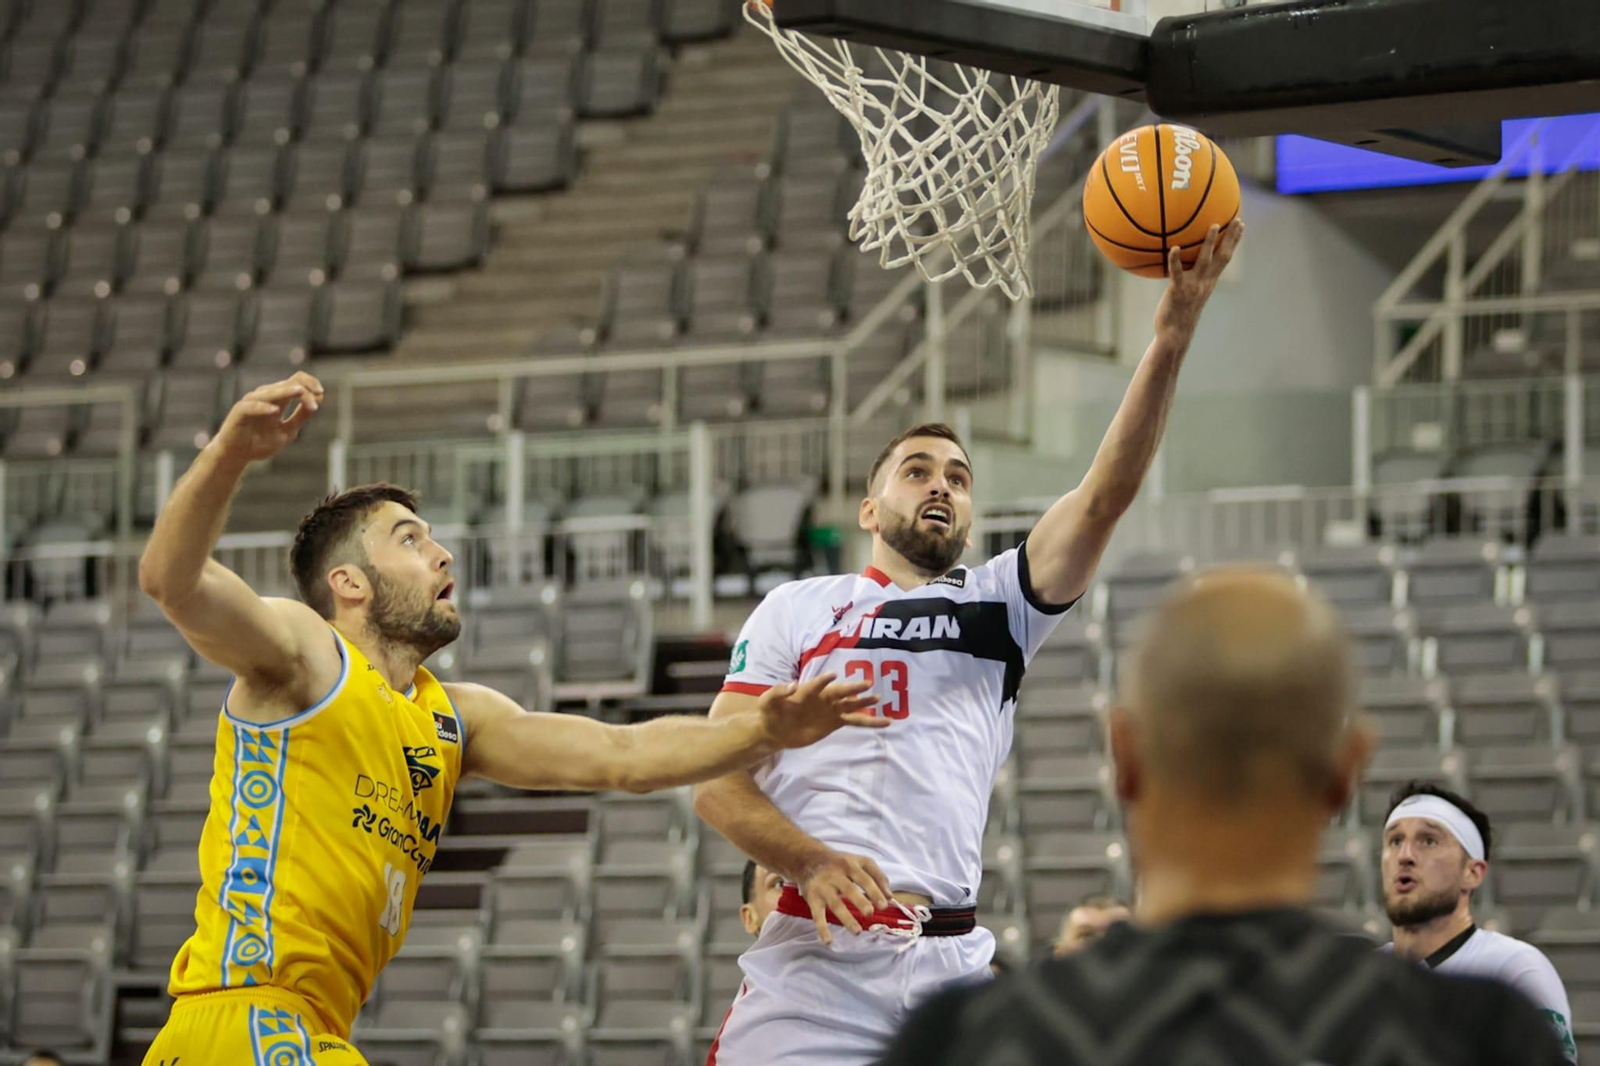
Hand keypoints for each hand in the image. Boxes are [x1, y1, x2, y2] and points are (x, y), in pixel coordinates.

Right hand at [212, 372, 323, 464]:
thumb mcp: (288, 431)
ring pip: (270, 392)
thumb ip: (301, 417)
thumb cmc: (260, 442)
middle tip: (315, 405)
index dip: (309, 383)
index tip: (321, 394)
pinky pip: (251, 406)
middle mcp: (265, 397)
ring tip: (300, 392)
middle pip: (286, 384)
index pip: (295, 381)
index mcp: (278, 399)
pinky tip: (274, 410)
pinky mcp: (239, 412)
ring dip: (286, 392)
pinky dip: (262, 407)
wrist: (237, 455)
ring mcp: (251, 403)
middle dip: (303, 392)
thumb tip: (318, 401)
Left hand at [757, 672, 884, 749]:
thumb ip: (778, 692)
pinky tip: (884, 722)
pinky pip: (855, 721)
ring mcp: (831, 710)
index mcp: (807, 691)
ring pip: (851, 705)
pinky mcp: (835, 722)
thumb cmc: (770, 712)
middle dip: (853, 688)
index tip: (833, 676)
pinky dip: (869, 722)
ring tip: (878, 699)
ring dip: (864, 702)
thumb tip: (792, 685)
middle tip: (867, 683)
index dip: (823, 681)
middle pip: (840, 692)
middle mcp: (823, 698)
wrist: (775, 730)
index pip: (817, 684)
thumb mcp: (768, 702)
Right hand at [797, 848, 895, 944]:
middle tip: (870, 913)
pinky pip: (817, 915)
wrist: (807, 858)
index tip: (884, 905)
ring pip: (835, 904)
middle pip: (849, 889)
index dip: (875, 891)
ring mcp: (823, 887)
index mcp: (850, 865)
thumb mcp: (858, 861)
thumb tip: (890, 897)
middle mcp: (835, 875)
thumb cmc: (839, 863)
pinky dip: (822, 928)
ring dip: (846, 918)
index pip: (864, 878)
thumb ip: (877, 875)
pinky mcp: (812, 898)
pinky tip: (828, 941)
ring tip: (857, 932)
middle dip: (860, 901)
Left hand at [1153, 219, 1243, 341]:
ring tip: (1213, 225)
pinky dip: (1175, 260)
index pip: (1225, 258)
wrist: (1175, 334)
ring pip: (1204, 260)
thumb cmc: (1178, 314)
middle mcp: (1205, 282)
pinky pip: (1177, 272)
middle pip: (1222, 256)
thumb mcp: (1189, 294)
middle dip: (1231, 237)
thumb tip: (1184, 266)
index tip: (1240, 225)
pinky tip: (1174, 247)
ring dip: (1210, 242)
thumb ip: (1190, 280)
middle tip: (1237, 219)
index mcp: (1209, 282)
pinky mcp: (1178, 290)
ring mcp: (1193, 286)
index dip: (1233, 241)